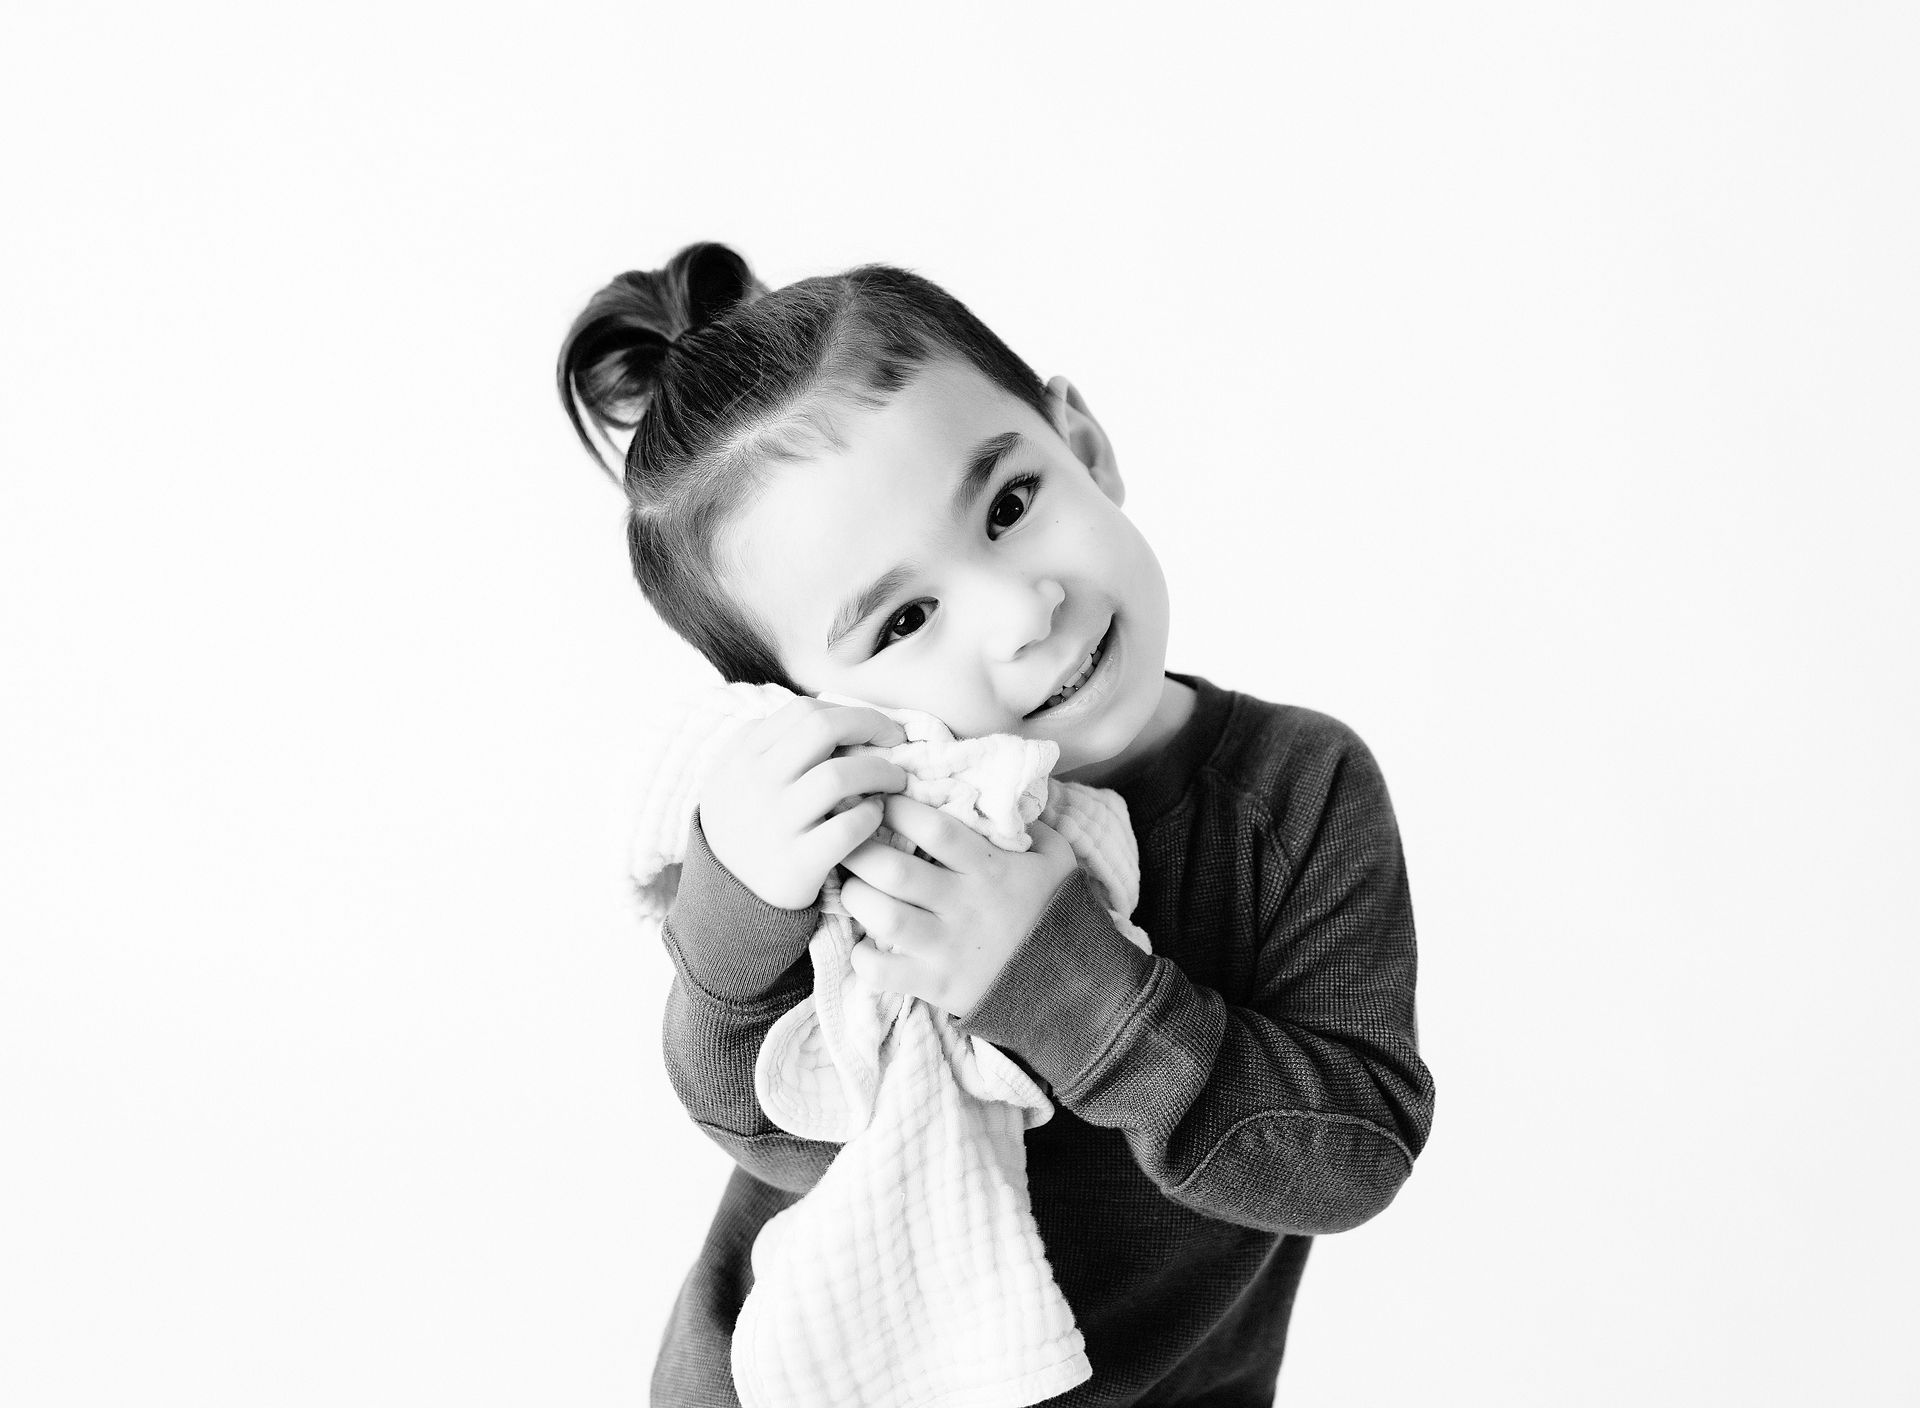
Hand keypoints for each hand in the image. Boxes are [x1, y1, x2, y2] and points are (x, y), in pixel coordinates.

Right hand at [700, 699, 910, 909]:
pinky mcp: (796, 864)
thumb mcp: (732, 778)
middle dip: (870, 726)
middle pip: (822, 728)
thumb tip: (816, 714)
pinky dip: (871, 817)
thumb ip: (763, 742)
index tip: (873, 727)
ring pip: (840, 776)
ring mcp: (776, 823)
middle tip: (895, 742)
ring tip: (896, 782)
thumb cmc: (743, 828)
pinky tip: (876, 816)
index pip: (803, 710)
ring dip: (881, 772)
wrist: (724, 899)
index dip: (849, 711)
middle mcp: (757, 783)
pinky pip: (847, 829)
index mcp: (744, 756)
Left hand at [839, 794, 1079, 1016]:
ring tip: (849, 887)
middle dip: (859, 851)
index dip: (899, 809)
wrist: (1072, 985)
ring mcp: (947, 947)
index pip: (934, 828)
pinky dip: (864, 960)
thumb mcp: (1056, 860)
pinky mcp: (937, 984)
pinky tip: (864, 945)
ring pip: (882, 917)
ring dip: (855, 898)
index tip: (879, 800)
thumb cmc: (1056, 913)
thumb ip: (1030, 825)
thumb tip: (1001, 795)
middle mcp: (963, 905)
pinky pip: (884, 973)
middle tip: (845, 842)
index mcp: (989, 868)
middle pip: (895, 871)